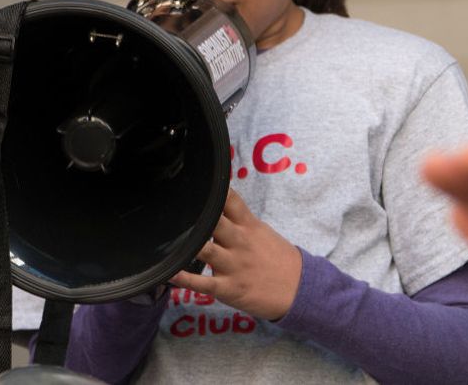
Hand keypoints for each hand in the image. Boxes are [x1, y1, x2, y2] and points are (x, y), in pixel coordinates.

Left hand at [170, 189, 301, 320]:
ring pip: (205, 251)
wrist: (301, 289)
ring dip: (188, 245)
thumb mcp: (262, 232)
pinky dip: (184, 279)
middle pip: (214, 221)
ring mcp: (234, 265)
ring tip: (167, 239)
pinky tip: (169, 273)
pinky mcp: (229, 288)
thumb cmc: (277, 258)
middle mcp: (239, 242)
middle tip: (173, 206)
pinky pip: (203, 284)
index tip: (195, 179)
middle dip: (196, 215)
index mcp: (248, 225)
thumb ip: (239, 219)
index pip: (230, 200)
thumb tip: (216, 202)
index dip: (213, 189)